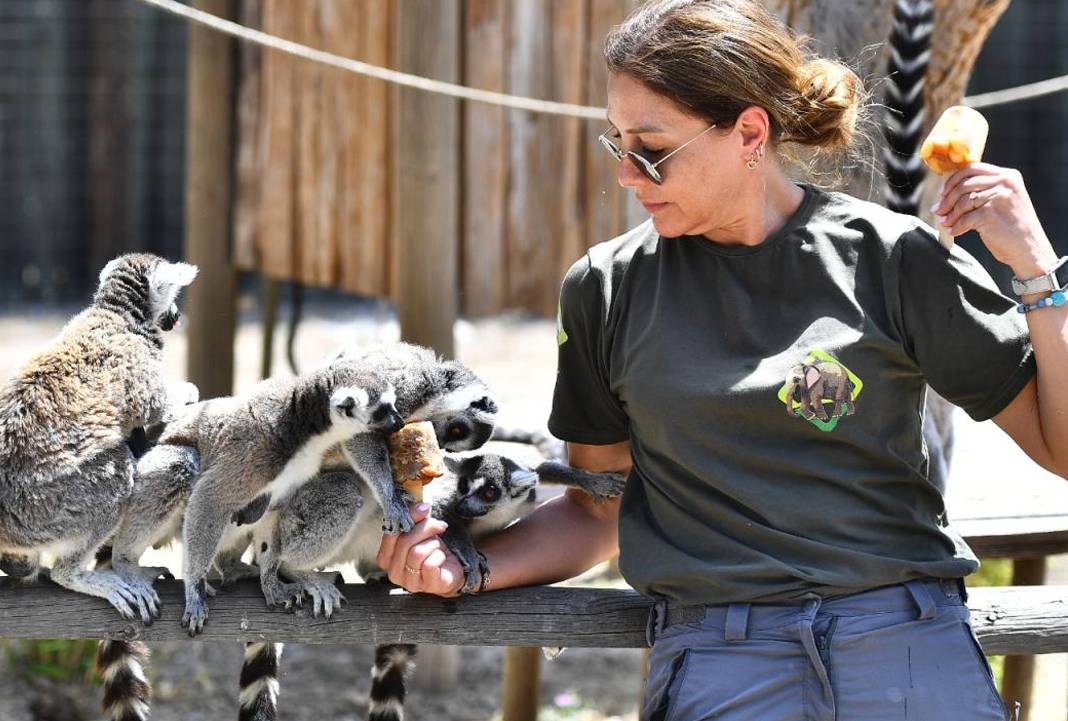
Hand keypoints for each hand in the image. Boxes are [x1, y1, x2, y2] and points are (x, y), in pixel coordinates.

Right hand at [375, 503, 465, 596]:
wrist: (451, 570)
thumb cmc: (431, 551)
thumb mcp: (421, 532)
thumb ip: (416, 519)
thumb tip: (421, 506)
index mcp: (386, 557)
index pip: (390, 532)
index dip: (408, 517)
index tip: (424, 509)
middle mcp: (393, 571)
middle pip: (405, 542)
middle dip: (425, 529)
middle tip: (439, 525)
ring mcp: (409, 582)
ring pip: (417, 553)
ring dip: (433, 543)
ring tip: (438, 545)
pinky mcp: (427, 586)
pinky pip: (430, 564)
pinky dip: (440, 556)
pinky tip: (442, 558)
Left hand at [933, 163, 1056, 276]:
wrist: (1029, 248)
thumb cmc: (1012, 225)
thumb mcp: (1003, 200)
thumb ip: (984, 190)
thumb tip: (948, 191)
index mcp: (1008, 176)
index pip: (973, 169)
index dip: (953, 180)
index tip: (942, 192)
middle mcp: (1005, 183)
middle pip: (964, 185)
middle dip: (947, 199)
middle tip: (938, 210)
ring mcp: (998, 198)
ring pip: (962, 202)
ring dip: (950, 214)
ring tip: (945, 222)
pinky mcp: (990, 214)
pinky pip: (964, 219)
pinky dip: (956, 226)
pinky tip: (954, 231)